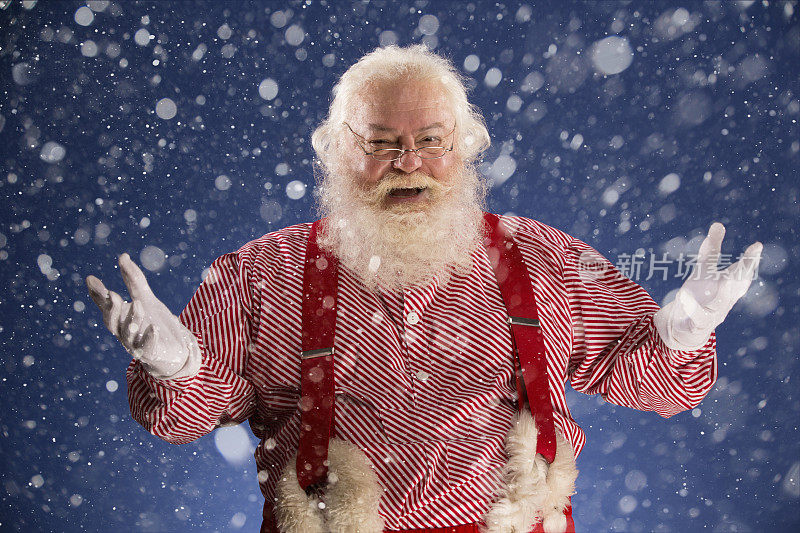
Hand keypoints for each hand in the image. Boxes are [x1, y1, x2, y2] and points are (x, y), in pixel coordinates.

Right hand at [86, 253, 200, 378]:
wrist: (175, 349)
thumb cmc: (155, 322)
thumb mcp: (146, 299)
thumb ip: (134, 280)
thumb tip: (123, 256)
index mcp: (121, 319)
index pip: (106, 306)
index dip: (97, 294)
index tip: (91, 279)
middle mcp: (124, 332)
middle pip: (112, 322)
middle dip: (112, 309)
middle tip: (112, 295)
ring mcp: (136, 344)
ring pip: (129, 334)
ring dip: (132, 319)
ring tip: (138, 305)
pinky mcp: (152, 353)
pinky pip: (147, 347)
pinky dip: (149, 338)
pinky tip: (154, 328)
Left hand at [654, 223, 761, 350]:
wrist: (687, 327)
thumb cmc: (701, 294)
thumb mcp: (705, 270)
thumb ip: (712, 249)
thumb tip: (718, 224)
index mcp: (730, 285)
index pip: (743, 270)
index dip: (750, 259)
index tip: (757, 245)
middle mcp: (726, 299)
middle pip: (737, 284)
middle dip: (744, 270)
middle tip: (751, 255)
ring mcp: (714, 313)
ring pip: (720, 302)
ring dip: (722, 290)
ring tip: (723, 278)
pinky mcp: (698, 324)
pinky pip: (697, 317)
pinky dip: (692, 307)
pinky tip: (684, 296)